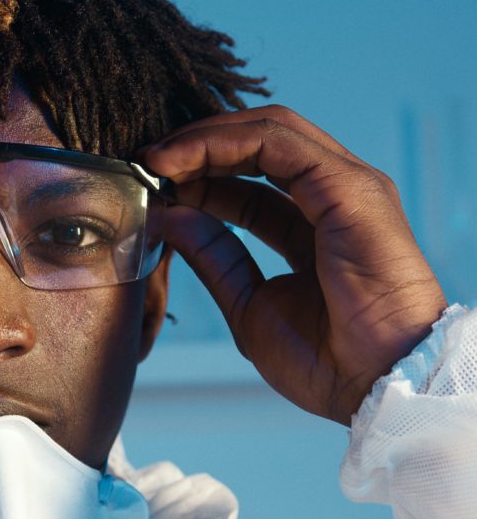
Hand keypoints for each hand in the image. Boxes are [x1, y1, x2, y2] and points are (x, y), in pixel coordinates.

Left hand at [143, 105, 447, 423]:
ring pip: (267, 131)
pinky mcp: (350, 185)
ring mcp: (344, 185)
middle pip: (257, 145)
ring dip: (203, 139)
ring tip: (154, 159)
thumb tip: (169, 215)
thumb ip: (212, 255)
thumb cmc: (323, 360)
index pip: (248, 178)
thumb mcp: (247, 302)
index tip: (149, 184)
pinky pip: (278, 142)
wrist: (374, 387)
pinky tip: (179, 160)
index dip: (196, 173)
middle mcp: (330, 195)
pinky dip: (222, 142)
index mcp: (310, 224)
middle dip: (196, 147)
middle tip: (144, 161)